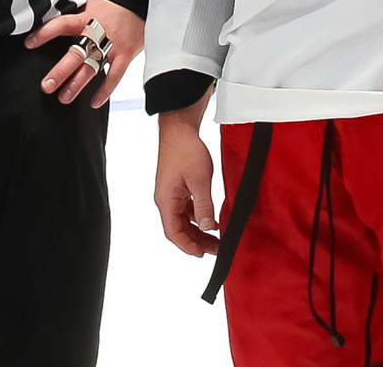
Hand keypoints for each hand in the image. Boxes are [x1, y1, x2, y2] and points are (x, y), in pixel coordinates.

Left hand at [25, 0, 143, 106]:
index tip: (29, 44)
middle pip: (76, 54)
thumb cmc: (107, 8)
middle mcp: (96, 34)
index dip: (45, 33)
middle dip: (61, 71)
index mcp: (84, 18)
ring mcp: (111, 46)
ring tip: (63, 98)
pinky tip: (94, 102)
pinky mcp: (125, 55)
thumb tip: (43, 17)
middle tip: (46, 86)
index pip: (61, 24)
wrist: (137, 5)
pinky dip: (105, 90)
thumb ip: (69, 14)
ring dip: (77, 84)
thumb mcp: (86, 5)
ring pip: (92, 68)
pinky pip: (114, 76)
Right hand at [154, 106, 220, 256]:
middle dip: (197, 241)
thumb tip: (209, 228)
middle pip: (179, 229)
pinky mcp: (177, 187)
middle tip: (217, 249)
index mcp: (166, 200)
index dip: (188, 246)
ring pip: (183, 220)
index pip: (174, 232)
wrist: (179, 128)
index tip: (204, 254)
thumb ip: (204, 207)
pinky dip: (198, 217)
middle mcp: (165, 199)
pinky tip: (212, 220)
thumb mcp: (200, 181)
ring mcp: (171, 193)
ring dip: (199, 231)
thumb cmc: (185, 150)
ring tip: (217, 239)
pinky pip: (186, 209)